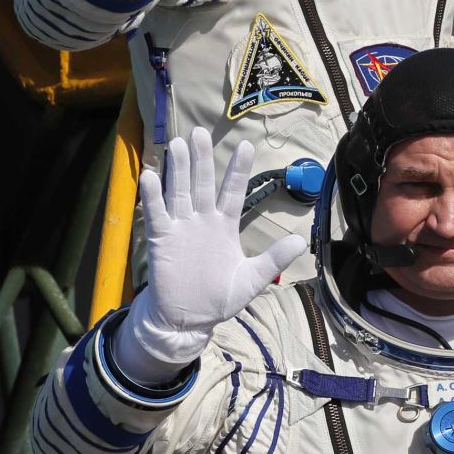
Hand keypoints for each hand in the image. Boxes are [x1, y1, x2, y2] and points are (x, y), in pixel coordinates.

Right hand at [112, 127, 305, 383]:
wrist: (188, 320)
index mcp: (225, 226)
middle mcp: (202, 220)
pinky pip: (156, 215)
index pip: (234, 191)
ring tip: (178, 144)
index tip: (246, 144)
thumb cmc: (218, 298)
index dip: (238, 169)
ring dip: (178, 169)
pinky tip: (151, 176)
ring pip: (179, 192)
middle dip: (202, 159)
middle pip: (202, 184)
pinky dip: (153, 197)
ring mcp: (181, 228)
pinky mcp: (161, 240)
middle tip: (201, 132)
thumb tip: (302, 240)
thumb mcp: (251, 280)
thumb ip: (273, 259)